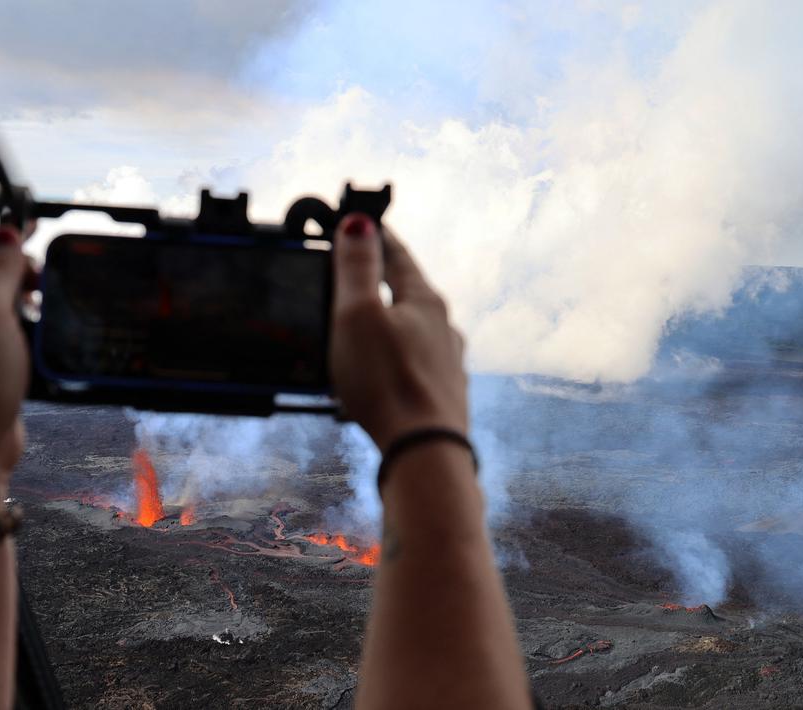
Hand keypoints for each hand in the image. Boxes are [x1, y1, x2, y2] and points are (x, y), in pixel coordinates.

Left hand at [0, 226, 30, 515]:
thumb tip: (6, 233)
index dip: (11, 235)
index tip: (43, 225)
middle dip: (24, 266)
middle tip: (54, 273)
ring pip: (5, 305)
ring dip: (30, 298)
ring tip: (55, 300)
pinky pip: (13, 335)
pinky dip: (32, 327)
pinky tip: (49, 334)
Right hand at [329, 214, 467, 449]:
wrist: (423, 452)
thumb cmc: (387, 381)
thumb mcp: (357, 314)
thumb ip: (357, 267)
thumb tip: (359, 222)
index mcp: (424, 301)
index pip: (398, 256)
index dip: (377, 238)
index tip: (363, 223)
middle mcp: (443, 328)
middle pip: (409, 294)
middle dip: (383, 284)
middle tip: (357, 275)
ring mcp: (446, 364)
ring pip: (415, 332)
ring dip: (391, 325)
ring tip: (365, 329)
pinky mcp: (440, 397)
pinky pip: (414, 366)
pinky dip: (395, 360)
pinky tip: (384, 373)